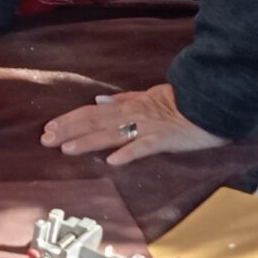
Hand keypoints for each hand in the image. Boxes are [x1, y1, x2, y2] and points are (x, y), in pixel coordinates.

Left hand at [41, 83, 225, 166]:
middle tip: (45, 141)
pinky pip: (144, 146)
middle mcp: (133, 115)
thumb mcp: (148, 95)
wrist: (211, 102)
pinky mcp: (164, 139)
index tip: (49, 128)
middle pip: (95, 123)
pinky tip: (112, 161)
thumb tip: (98, 101)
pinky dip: (128, 153)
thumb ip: (123, 100)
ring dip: (88, 142)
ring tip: (66, 149)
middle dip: (69, 131)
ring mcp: (148, 127)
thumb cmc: (182, 101)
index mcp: (129, 105)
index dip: (69, 120)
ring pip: (112, 134)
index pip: (92, 112)